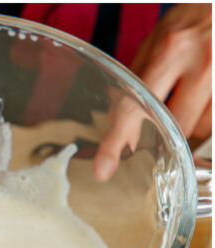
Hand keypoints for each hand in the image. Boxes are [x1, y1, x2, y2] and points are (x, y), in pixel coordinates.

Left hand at [95, 4, 211, 180]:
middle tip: (161, 118)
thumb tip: (119, 122)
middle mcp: (202, 65)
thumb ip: (138, 78)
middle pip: (176, 126)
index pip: (135, 105)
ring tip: (192, 95)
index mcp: (172, 49)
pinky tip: (203, 98)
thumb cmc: (193, 18)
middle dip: (165, 128)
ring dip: (191, 122)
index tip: (103, 168)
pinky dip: (206, 117)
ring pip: (202, 128)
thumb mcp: (159, 38)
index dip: (116, 140)